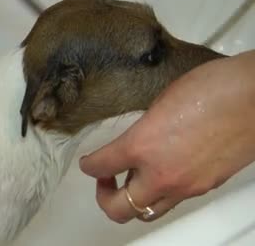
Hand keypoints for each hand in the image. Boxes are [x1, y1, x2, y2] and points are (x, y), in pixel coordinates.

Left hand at [79, 50, 254, 222]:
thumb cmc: (213, 89)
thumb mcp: (160, 103)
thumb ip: (143, 129)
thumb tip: (138, 141)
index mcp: (142, 145)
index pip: (99, 166)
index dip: (87, 164)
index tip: (88, 161)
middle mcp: (161, 173)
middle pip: (117, 209)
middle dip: (104, 197)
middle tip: (105, 179)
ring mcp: (186, 185)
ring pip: (148, 212)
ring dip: (133, 201)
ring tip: (132, 179)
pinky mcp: (206, 187)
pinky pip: (174, 201)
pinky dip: (161, 193)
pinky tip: (163, 172)